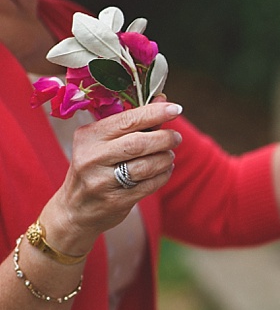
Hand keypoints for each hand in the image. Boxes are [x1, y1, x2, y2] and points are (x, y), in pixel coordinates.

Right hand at [42, 102, 182, 253]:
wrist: (74, 209)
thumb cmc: (94, 168)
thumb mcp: (103, 142)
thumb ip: (133, 122)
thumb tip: (163, 100)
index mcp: (89, 136)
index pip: (127, 120)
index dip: (154, 113)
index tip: (176, 109)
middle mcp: (92, 157)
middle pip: (139, 143)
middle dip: (165, 138)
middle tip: (176, 138)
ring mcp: (102, 181)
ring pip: (146, 165)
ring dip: (165, 159)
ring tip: (168, 156)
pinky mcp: (114, 200)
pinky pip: (149, 185)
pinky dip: (163, 175)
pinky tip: (164, 170)